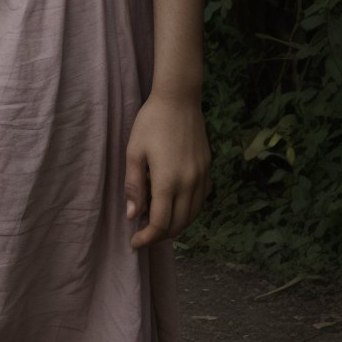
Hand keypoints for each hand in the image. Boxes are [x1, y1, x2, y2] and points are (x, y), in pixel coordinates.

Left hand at [124, 91, 210, 249]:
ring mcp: (201, 177)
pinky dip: (189, 211)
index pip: (160, 224)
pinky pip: (201, 200)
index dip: (147, 238)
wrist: (179, 98)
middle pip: (178, 225)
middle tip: (144, 235)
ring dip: (176, 226)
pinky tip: (177, 206)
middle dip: (160, 236)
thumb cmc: (151, 122)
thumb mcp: (134, 152)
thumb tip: (134, 215)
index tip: (134, 242)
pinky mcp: (208, 169)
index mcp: (168, 181)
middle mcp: (189, 183)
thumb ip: (134, 186)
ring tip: (159, 223)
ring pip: (193, 215)